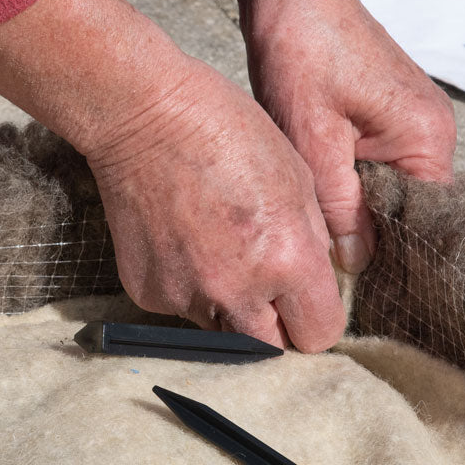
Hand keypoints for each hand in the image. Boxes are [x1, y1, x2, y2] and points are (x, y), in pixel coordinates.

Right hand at [85, 59, 345, 350]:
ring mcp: (186, 294)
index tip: (307, 300)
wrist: (144, 115)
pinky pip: (181, 306)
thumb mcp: (297, 176)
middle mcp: (237, 289)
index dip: (317, 316)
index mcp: (286, 259)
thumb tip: (317, 283)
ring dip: (229, 307)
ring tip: (218, 250)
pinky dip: (187, 285)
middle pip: (272, 349)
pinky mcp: (147, 291)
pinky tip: (183, 240)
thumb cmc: (225, 130)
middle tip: (267, 286)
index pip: (320, 333)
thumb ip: (312, 241)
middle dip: (276, 325)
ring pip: (223, 330)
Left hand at [173, 0, 456, 271]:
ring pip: (385, 187)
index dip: (386, 253)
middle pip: (406, 208)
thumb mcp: (312, 141)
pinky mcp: (388, 112)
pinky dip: (344, 175)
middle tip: (320, 249)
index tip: (348, 275)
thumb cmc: (302, 51)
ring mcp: (414, 120)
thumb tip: (354, 266)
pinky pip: (373, 162)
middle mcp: (434, 132)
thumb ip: (338, 208)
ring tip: (312, 212)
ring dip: (349, 200)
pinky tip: (314, 178)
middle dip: (364, 228)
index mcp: (428, 140)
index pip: (424, 224)